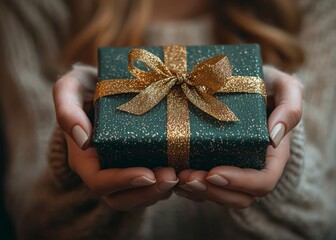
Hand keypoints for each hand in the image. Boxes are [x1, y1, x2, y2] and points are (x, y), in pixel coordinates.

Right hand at [53, 64, 177, 210]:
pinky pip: (154, 186)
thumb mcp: (71, 87)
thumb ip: (67, 109)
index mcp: (85, 158)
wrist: (105, 86)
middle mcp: (103, 170)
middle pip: (122, 198)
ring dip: (162, 191)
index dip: (123, 182)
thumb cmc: (87, 86)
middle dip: (148, 193)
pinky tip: (189, 173)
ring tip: (183, 175)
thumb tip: (82, 140)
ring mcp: (123, 170)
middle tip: (173, 177)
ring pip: (140, 196)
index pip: (99, 182)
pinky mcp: (142, 164)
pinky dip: (172, 185)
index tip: (148, 175)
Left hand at [176, 66, 302, 207]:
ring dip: (198, 192)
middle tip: (187, 178)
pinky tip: (174, 176)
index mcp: (273, 154)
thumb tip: (275, 137)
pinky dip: (190, 188)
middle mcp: (255, 166)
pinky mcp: (217, 165)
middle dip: (213, 192)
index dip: (240, 182)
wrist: (242, 82)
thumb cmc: (265, 83)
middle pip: (240, 197)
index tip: (214, 171)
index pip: (263, 181)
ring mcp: (235, 168)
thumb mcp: (283, 86)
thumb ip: (290, 107)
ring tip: (178, 179)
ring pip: (220, 196)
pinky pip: (206, 188)